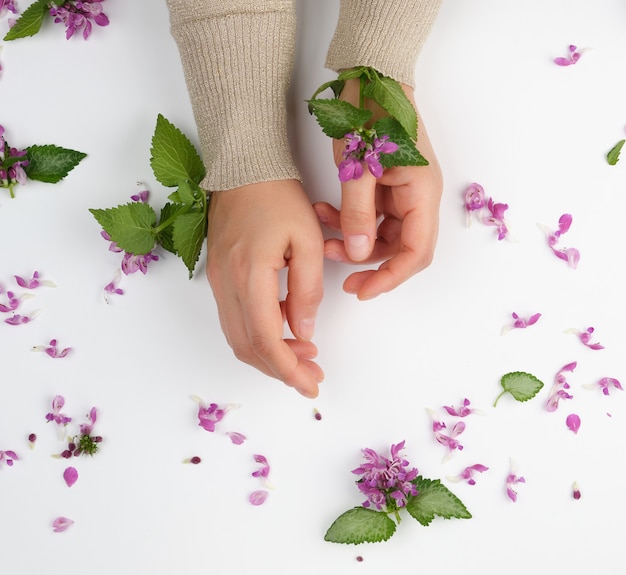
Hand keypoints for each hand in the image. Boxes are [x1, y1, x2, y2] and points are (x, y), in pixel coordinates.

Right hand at [206, 180, 324, 397]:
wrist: (245, 169)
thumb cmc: (279, 198)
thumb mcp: (308, 241)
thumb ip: (307, 289)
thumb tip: (303, 331)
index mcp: (249, 274)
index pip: (265, 338)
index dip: (288, 368)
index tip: (311, 383)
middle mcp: (226, 284)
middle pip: (247, 347)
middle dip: (280, 369)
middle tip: (311, 374)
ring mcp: (218, 281)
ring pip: (238, 337)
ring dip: (268, 355)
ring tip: (302, 356)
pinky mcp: (219, 276)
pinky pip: (235, 319)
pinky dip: (258, 335)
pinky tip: (284, 330)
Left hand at [313, 80, 442, 299]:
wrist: (370, 76)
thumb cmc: (369, 111)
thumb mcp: (358, 165)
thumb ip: (358, 213)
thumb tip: (360, 254)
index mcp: (422, 193)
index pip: (416, 252)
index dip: (391, 278)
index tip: (363, 290)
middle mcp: (419, 197)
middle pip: (401, 248)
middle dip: (370, 264)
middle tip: (340, 275)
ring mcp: (404, 192)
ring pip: (384, 236)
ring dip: (354, 242)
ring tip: (324, 239)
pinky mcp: (388, 186)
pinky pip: (372, 217)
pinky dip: (349, 221)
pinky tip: (325, 213)